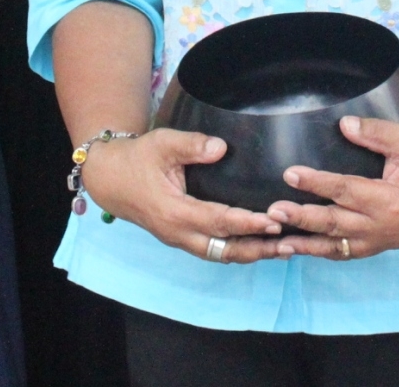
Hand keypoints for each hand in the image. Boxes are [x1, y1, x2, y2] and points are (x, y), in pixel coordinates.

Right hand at [77, 128, 285, 262]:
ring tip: (282, 250)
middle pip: (224, 249)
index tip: (274, 221)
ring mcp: (179, 239)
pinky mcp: (181, 238)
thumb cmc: (137, 158)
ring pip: (220, 254)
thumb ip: (191, 145)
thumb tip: (221, 148)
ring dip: (250, 254)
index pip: (218, 222)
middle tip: (289, 244)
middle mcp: (178, 233)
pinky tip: (257, 246)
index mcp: (174, 212)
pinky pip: (213, 251)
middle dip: (257, 249)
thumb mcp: (162, 143)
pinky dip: (237, 250)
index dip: (247, 223)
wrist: (110, 179)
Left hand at [268, 116, 398, 259]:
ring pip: (338, 246)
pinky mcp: (382, 245)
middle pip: (334, 224)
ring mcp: (382, 240)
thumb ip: (375, 134)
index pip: (345, 190)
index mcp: (389, 198)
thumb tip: (343, 125)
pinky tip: (305, 249)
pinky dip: (326, 252)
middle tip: (273, 212)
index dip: (316, 182)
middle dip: (302, 218)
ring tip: (278, 242)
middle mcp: (382, 225)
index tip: (290, 173)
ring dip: (308, 244)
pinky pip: (349, 253)